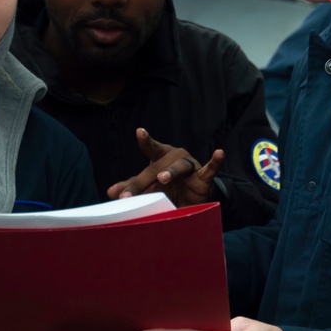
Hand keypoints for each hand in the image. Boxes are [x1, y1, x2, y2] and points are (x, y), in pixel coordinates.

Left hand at [106, 128, 224, 205]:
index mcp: (159, 158)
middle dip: (141, 183)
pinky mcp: (203, 177)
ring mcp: (189, 166)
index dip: (146, 140)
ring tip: (163, 178)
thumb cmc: (167, 186)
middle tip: (127, 196)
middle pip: (157, 168)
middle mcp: (174, 158)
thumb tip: (110, 192)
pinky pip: (210, 169)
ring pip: (180, 167)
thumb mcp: (149, 185)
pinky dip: (215, 161)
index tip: (140, 131)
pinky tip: (219, 153)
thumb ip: (133, 186)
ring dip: (171, 172)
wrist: (190, 198)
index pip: (151, 148)